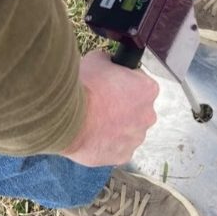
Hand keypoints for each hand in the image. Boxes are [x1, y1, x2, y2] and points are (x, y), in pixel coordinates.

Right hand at [61, 50, 158, 166]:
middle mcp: (148, 115)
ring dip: (115, 125)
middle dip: (123, 106)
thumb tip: (109, 64)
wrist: (68, 116)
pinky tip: (92, 135)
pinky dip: (107, 143)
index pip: (141, 83)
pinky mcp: (122, 156)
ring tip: (93, 120)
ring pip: (128, 130)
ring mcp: (136, 138)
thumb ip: (110, 62)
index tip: (110, 84)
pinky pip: (117, 147)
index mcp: (147, 89)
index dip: (124, 82)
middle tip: (100, 103)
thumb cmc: (85, 87)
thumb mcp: (98, 59)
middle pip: (138, 109)